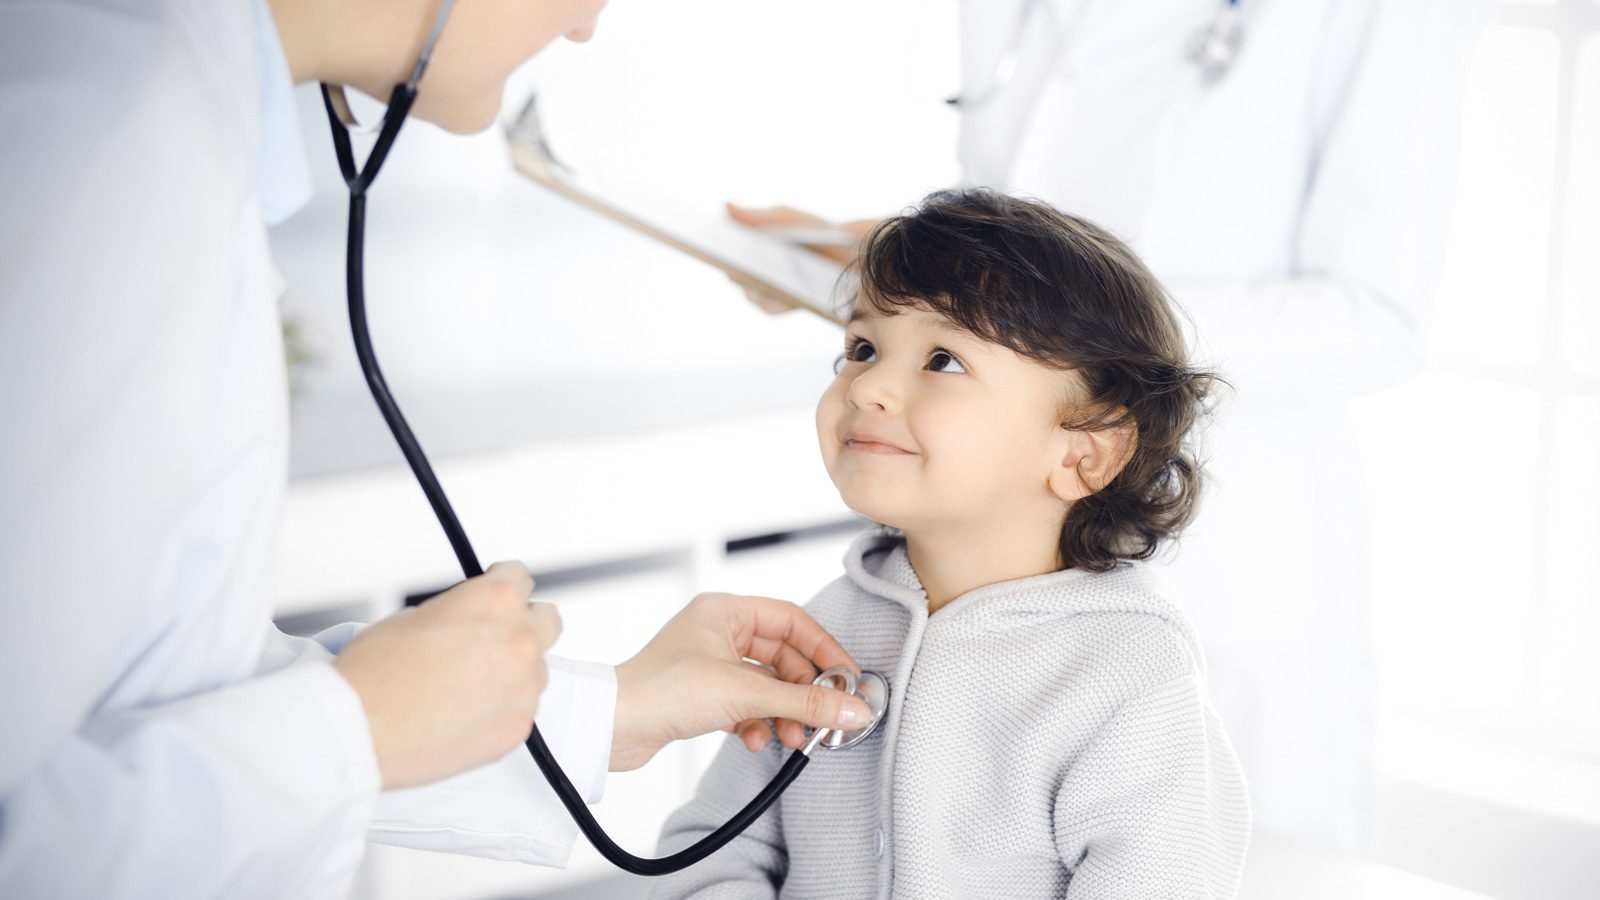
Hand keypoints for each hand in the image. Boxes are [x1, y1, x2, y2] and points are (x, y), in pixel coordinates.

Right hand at [333, 561, 559, 789]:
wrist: (357, 730)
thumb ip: (461, 611)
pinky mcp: (517, 728)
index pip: (520, 578)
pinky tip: (462, 714)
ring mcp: (524, 688)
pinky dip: (499, 710)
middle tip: (493, 637)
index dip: (501, 585)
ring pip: (534, 671)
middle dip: (524, 624)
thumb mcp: (414, 615)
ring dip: (511, 673)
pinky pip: (520, 710)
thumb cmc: (373, 674)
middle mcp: (520, 641)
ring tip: (464, 687)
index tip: (495, 594)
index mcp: (496, 601)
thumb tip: (472, 619)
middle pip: (548, 621)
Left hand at [609, 592, 871, 770]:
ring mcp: (709, 664)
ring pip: (765, 685)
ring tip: (793, 736)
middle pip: (782, 656)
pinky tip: (757, 740)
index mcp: (725, 611)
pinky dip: (757, 723)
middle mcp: (717, 632)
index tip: (848, 678)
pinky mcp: (702, 696)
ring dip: (783, 712)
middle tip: (825, 716)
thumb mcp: (747, 693)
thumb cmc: (663, 690)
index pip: (792, 621)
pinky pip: (745, 705)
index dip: (824, 649)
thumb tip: (854, 708)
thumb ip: (806, 701)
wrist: (613, 727)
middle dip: (803, 691)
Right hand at [725, 202, 878, 312]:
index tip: (701, 234)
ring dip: (749, 277)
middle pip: (731, 268)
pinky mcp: (775, 306)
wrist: (849, 256)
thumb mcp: (790, 219)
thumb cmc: (817, 235)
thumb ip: (761, 217)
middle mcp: (749, 273)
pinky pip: (765, 301)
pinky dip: (768, 291)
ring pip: (745, 286)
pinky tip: (775, 281)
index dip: (711, 242)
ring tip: (752, 263)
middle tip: (725, 248)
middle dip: (728, 258)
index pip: (722, 248)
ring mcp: (760, 292)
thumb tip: (727, 207)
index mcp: (750, 249)